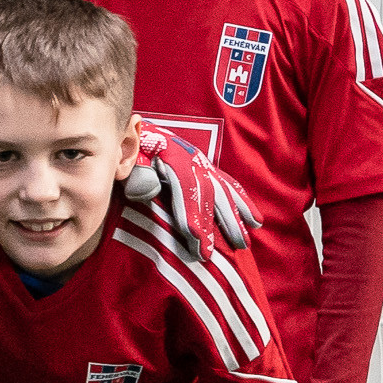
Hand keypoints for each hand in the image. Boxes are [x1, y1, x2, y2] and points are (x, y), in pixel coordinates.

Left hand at [118, 121, 258, 262]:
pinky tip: (254, 220)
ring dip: (235, 218)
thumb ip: (136, 172)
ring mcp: (201, 162)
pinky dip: (242, 203)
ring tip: (244, 243)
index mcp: (172, 156)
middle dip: (216, 225)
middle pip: (209, 194)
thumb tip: (149, 189)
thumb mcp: (128, 157)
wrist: (139, 129)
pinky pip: (228, 185)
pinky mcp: (206, 166)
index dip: (193, 219)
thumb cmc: (131, 150)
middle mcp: (192, 158)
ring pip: (223, 191)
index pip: (187, 191)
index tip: (198, 246)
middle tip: (219, 252)